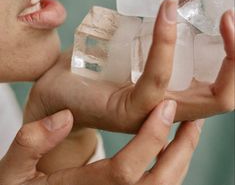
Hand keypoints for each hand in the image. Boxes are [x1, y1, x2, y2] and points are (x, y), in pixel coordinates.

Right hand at [0, 101, 204, 184]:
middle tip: (193, 121)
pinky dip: (172, 169)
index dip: (149, 140)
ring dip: (181, 160)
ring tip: (190, 130)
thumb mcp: (13, 168)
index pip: (124, 172)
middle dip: (179, 154)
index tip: (165, 107)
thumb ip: (31, 142)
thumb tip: (63, 117)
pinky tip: (172, 146)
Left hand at [25, 0, 233, 132]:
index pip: (222, 86)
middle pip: (224, 95)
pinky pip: (156, 79)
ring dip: (211, 48)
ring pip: (203, 94)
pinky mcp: (128, 110)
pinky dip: (165, 46)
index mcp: (173, 94)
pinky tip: (164, 16)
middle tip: (229, 16)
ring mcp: (151, 114)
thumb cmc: (90, 68)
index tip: (229, 19)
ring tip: (187, 6)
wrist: (54, 90)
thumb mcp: (129, 50)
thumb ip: (149, 38)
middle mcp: (169, 109)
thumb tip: (166, 5)